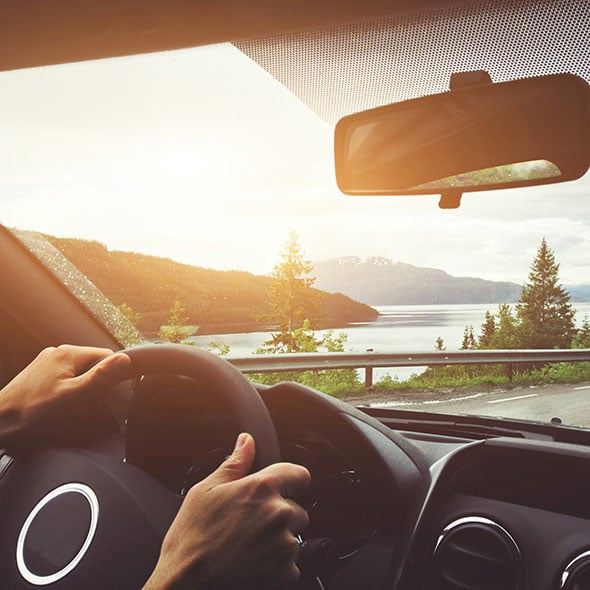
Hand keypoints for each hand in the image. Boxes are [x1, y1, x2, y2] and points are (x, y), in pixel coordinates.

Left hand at [0, 345, 130, 451]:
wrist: (0, 423)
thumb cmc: (32, 413)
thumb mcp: (74, 396)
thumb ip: (101, 376)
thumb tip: (125, 359)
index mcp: (69, 353)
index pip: (107, 356)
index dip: (111, 377)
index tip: (102, 395)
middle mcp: (57, 353)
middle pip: (93, 366)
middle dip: (95, 386)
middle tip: (83, 405)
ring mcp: (47, 364)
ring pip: (79, 374)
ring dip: (81, 391)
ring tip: (68, 409)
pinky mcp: (40, 375)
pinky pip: (65, 380)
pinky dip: (67, 393)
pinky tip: (58, 408)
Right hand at [144, 433, 310, 589]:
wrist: (186, 580)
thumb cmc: (192, 536)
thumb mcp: (207, 489)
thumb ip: (235, 462)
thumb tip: (246, 441)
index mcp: (262, 487)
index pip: (300, 474)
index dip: (290, 481)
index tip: (279, 489)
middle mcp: (279, 513)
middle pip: (297, 508)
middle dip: (280, 514)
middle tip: (251, 523)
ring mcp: (284, 544)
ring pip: (294, 536)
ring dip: (279, 540)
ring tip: (249, 544)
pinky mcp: (285, 572)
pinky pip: (292, 564)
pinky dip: (277, 565)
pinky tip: (253, 562)